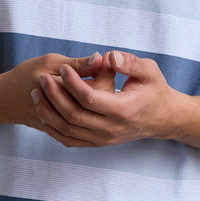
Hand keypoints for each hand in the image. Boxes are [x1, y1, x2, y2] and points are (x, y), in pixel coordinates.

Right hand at [0, 51, 114, 129]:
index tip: (102, 61)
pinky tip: (82, 96)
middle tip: (101, 69)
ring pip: (94, 114)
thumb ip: (76, 64)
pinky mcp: (64, 131)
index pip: (101, 85)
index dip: (107, 72)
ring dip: (97, 98)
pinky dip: (86, 109)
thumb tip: (101, 58)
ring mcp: (67, 125)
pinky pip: (83, 123)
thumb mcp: (50, 62)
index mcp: (68, 92)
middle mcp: (70, 113)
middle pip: (101, 102)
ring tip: (92, 81)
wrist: (5, 101)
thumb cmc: (26, 76)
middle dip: (105, 84)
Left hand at [32, 50, 184, 147]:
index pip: (89, 98)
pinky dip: (53, 127)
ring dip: (48, 112)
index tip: (62, 68)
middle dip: (54, 95)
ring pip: (67, 130)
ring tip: (37, 93)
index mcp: (124, 110)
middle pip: (73, 115)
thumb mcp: (149, 71)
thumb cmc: (155, 90)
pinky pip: (69, 140)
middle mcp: (111, 129)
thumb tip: (108, 57)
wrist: (162, 118)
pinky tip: (44, 111)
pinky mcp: (97, 143)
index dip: (72, 83)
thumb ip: (130, 62)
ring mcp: (103, 140)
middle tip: (43, 78)